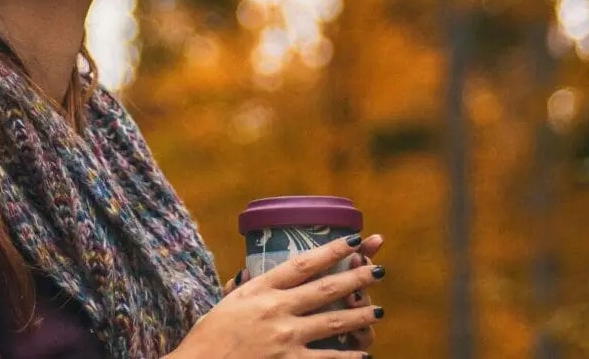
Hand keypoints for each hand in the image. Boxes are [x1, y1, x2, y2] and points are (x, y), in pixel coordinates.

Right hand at [176, 235, 384, 358]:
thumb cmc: (209, 335)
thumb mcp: (226, 302)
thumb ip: (244, 287)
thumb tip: (249, 272)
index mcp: (260, 289)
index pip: (302, 264)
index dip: (330, 250)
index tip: (352, 240)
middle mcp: (276, 309)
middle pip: (325, 289)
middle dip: (356, 278)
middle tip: (379, 271)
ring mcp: (285, 337)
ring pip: (332, 322)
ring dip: (360, 315)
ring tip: (379, 310)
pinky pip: (325, 358)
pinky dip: (346, 357)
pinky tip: (362, 355)